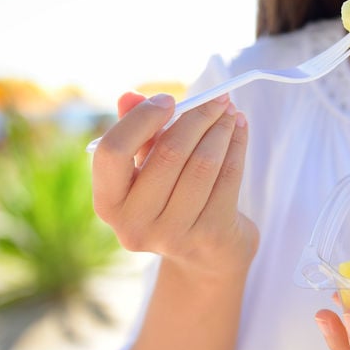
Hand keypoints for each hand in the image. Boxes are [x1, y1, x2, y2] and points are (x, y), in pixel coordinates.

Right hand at [91, 91, 257, 274]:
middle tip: (217, 98)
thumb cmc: (171, 198)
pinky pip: (228, 177)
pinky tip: (240, 129)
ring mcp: (172, 235)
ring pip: (203, 164)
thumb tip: (129, 96)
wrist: (205, 253)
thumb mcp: (147, 168)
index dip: (142, 119)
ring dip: (221, 129)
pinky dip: (237, 145)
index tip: (169, 99)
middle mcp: (133, 224)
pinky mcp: (209, 236)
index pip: (112, 153)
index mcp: (108, 203)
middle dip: (197, 117)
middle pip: (168, 154)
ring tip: (230, 111)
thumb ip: (136, 133)